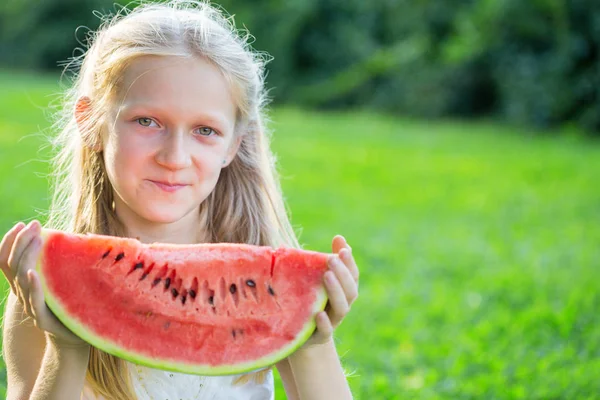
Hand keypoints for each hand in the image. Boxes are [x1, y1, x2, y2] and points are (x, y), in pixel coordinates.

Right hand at [0, 220, 86, 347]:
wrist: (77, 337)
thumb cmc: (72, 303)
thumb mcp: (66, 278)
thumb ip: (64, 260)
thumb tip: (79, 235)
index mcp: (25, 283)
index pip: (6, 260)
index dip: (10, 241)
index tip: (22, 224)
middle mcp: (23, 294)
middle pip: (11, 264)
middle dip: (20, 241)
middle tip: (34, 225)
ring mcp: (31, 306)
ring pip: (20, 279)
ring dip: (28, 256)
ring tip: (38, 239)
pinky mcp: (42, 319)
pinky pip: (33, 300)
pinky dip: (32, 285)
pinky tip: (33, 272)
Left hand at [300, 235, 358, 348]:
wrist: (301, 335)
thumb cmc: (310, 300)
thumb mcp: (316, 279)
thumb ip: (327, 261)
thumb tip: (339, 237)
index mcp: (343, 291)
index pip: (352, 275)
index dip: (350, 262)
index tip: (342, 248)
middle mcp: (342, 306)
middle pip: (350, 290)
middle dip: (343, 274)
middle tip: (331, 259)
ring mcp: (333, 322)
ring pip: (342, 308)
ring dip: (336, 291)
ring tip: (327, 276)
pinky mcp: (320, 336)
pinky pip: (326, 331)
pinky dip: (325, 323)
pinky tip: (319, 313)